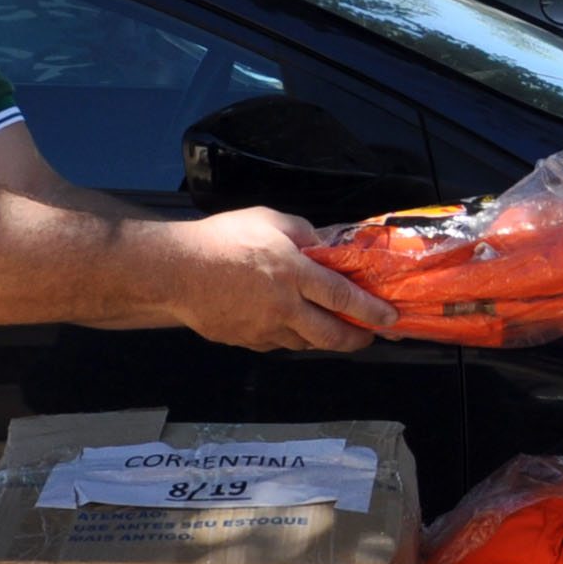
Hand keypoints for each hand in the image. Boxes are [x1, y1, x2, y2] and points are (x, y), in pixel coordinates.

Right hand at [152, 208, 392, 351]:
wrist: (174, 271)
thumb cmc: (218, 240)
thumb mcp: (267, 220)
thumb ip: (302, 232)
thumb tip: (323, 244)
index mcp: (292, 272)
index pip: (342, 296)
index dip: (371, 309)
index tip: (388, 317)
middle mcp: (283, 306)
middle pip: (331, 334)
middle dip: (356, 339)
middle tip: (368, 335)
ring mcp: (264, 329)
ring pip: (305, 342)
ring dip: (322, 337)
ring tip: (330, 326)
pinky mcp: (247, 341)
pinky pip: (278, 343)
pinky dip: (290, 335)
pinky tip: (290, 323)